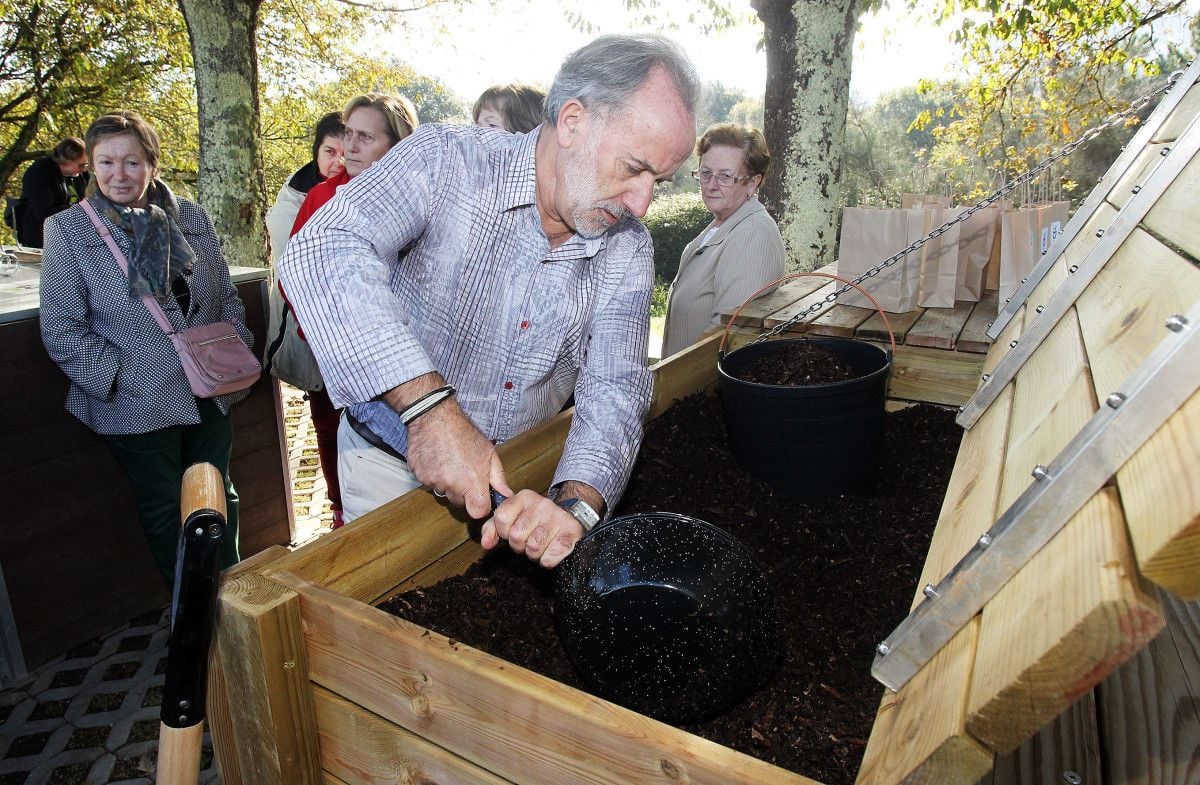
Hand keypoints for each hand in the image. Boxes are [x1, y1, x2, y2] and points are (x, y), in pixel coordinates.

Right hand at [389, 373, 510, 518]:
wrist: (434, 417)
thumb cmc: (464, 433)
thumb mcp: (489, 453)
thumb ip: (498, 478)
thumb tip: (506, 495)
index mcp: (471, 482)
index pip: (477, 512)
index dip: (480, 506)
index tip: (480, 497)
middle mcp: (451, 485)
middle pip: (459, 503)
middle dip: (463, 493)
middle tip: (464, 471)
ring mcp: (433, 482)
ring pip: (443, 492)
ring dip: (447, 483)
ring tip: (450, 462)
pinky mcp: (419, 476)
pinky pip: (429, 483)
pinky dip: (433, 475)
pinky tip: (438, 459)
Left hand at [482, 490, 585, 567]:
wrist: (571, 518)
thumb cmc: (536, 521)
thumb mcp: (513, 518)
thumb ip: (493, 528)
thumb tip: (486, 543)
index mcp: (524, 497)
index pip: (501, 518)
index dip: (504, 531)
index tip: (511, 532)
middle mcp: (542, 504)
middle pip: (516, 536)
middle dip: (520, 545)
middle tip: (528, 540)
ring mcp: (558, 518)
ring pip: (533, 548)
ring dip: (534, 554)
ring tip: (540, 545)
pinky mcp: (571, 533)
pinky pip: (548, 558)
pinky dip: (547, 560)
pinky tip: (551, 550)